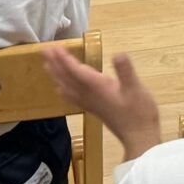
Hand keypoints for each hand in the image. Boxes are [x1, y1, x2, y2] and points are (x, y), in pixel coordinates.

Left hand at [43, 46, 163, 160]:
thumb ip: (126, 71)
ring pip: (67, 87)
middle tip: (44, 50)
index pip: (76, 71)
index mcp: (98, 87)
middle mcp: (89, 95)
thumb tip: (118, 54)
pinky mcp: (92, 109)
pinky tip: (61, 89)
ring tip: (47, 65)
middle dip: (55, 63)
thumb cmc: (139, 112)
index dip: (65, 59)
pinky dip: (63, 89)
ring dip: (56, 75)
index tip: (54, 47)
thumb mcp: (136, 88)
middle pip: (67, 78)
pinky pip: (72, 97)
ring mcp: (89, 103)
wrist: (139, 137)